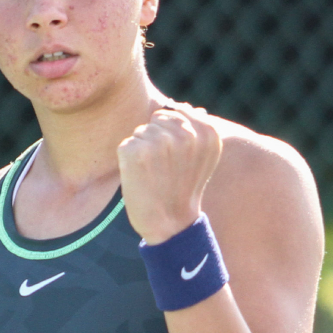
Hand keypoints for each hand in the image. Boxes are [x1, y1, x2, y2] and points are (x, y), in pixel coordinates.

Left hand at [116, 104, 222, 243]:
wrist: (171, 225)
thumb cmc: (183, 189)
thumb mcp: (202, 158)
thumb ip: (198, 129)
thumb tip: (187, 107)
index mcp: (207, 132)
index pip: (176, 113)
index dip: (172, 136)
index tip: (178, 161)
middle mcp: (185, 134)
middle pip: (157, 119)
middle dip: (156, 140)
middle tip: (165, 169)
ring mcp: (159, 142)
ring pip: (141, 131)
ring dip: (143, 150)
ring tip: (155, 174)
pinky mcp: (135, 151)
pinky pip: (126, 144)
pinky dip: (128, 161)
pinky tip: (142, 178)